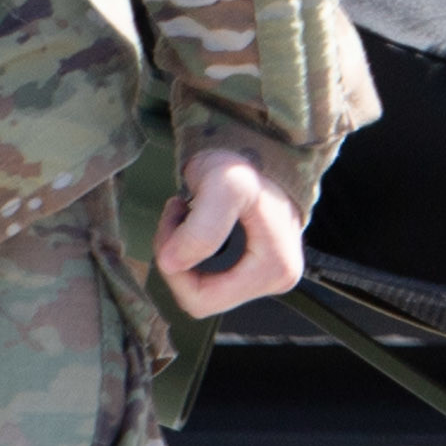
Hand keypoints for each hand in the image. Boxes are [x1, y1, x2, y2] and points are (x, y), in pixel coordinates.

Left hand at [153, 144, 305, 318]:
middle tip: (178, 214)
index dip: (176, 270)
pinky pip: (209, 273)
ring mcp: (265, 275)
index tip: (176, 221)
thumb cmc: (249, 163)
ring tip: (186, 213)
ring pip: (202, 284)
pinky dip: (193, 248)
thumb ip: (200, 229)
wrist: (262, 145)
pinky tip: (196, 220)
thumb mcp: (224, 187)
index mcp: (274, 271)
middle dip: (179, 256)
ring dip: (184, 250)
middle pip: (201, 295)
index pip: (202, 300)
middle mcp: (275, 280)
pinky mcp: (253, 265)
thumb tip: (170, 264)